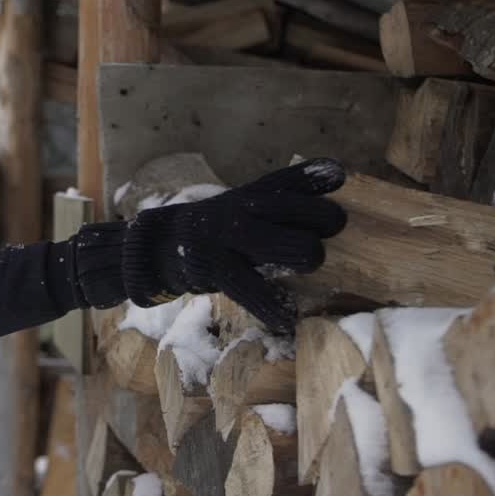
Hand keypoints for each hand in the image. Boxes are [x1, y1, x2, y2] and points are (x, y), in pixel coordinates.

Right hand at [121, 157, 346, 333]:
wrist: (156, 247)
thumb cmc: (215, 232)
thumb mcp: (244, 207)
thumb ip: (283, 197)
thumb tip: (336, 179)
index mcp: (252, 195)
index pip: (288, 181)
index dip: (316, 178)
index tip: (338, 177)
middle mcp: (242, 209)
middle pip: (295, 208)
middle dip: (323, 221)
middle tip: (322, 239)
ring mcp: (227, 237)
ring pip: (281, 244)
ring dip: (305, 255)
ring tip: (311, 266)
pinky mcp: (214, 267)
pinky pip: (251, 288)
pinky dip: (272, 306)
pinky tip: (286, 319)